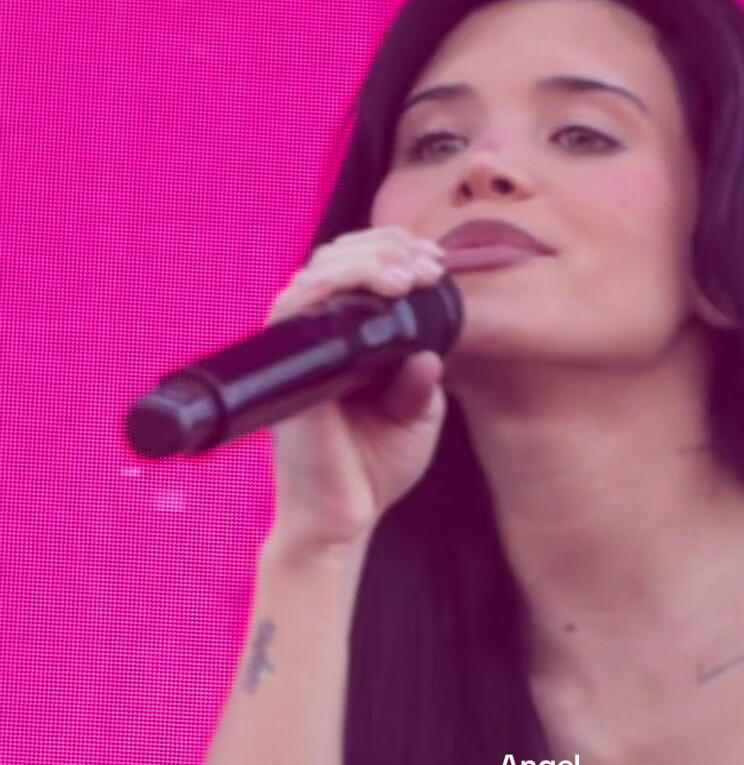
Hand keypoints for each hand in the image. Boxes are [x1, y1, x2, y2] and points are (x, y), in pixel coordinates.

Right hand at [263, 226, 450, 553]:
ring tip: (410, 274)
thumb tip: (427, 352)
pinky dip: (332, 284)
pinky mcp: (287, 366)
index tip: (435, 265)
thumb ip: (423, 380)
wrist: (345, 518)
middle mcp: (320, 338)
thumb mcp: (418, 418)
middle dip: (387, 247)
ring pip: (317, 272)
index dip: (396, 254)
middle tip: (428, 264)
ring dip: (368, 260)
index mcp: (349, 342)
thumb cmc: (373, 469)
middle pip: (337, 259)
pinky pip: (295, 307)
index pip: (360, 272)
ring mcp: (300, 349)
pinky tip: (376, 287)